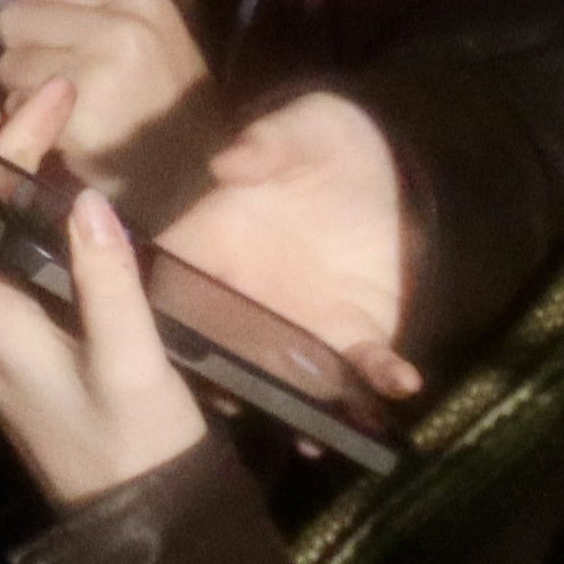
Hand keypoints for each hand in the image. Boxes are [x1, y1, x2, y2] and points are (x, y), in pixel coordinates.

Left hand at [0, 0, 217, 201]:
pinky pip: (15, 103)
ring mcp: (96, 65)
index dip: (34, 15)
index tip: (49, 41)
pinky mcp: (75, 109)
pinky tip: (62, 131)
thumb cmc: (168, 106)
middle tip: (52, 78)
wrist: (196, 176)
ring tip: (63, 106)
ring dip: (22, 87)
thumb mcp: (149, 37)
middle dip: (24, 49)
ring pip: (8, 62)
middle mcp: (118, 22)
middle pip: (15, 17)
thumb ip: (93, 13)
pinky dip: (26, 119)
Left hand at [0, 87, 218, 507]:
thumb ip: (106, 282)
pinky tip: (47, 209)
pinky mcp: (6, 354)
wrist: (137, 525)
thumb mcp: (133, 363)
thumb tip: (82, 197)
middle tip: (51, 110)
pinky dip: (1, 222)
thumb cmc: (134, 444)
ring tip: (44, 141)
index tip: (3, 112)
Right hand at [151, 90, 427, 398]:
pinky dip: (378, 377)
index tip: (167, 348)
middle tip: (236, 406)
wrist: (387, 165)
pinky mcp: (353, 333)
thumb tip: (229, 164)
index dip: (163, 319)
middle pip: (223, 348)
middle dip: (229, 383)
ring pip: (287, 373)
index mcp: (210, 246)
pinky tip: (399, 381)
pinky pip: (362, 364)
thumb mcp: (299, 128)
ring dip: (299, 406)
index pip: (171, 289)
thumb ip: (267, 142)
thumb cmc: (324, 140)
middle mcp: (245, 297)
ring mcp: (297, 322)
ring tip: (312, 434)